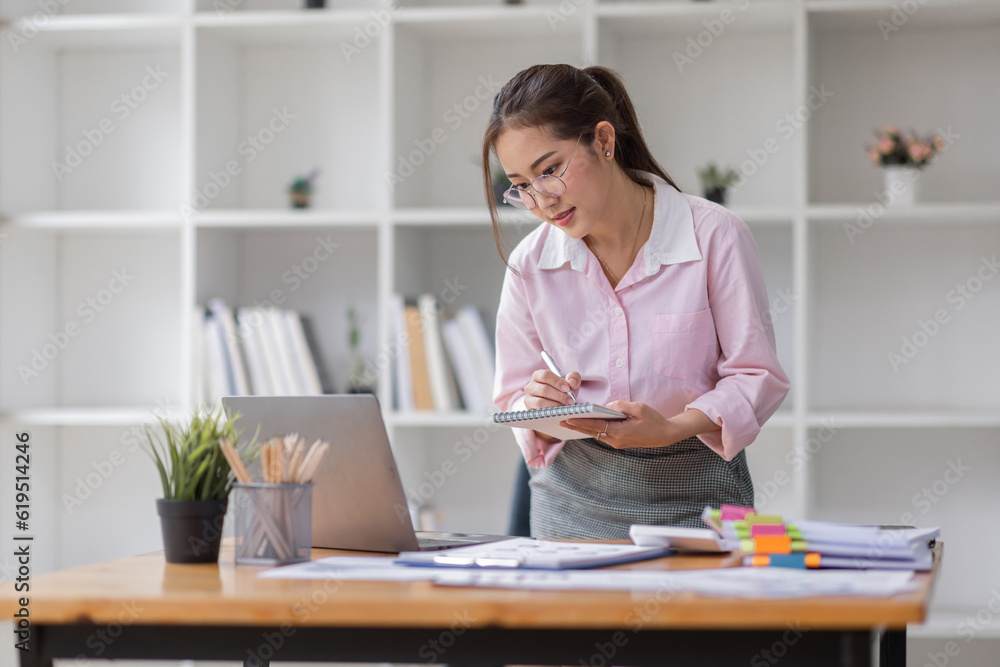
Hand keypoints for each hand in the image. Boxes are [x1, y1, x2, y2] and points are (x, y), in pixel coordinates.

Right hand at [523, 368, 581, 409]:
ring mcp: (528, 398)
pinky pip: (539, 411)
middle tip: (570, 400)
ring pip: (540, 402)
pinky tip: (558, 411)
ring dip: (555, 405)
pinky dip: (550, 411)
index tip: (567, 388)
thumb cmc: (563, 390)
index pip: (545, 375)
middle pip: (543, 389)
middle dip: (559, 396)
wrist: (559, 403)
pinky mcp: (530, 409)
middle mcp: (531, 386)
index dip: (557, 382)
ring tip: (565, 406)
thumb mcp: (570, 382)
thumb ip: (574, 378)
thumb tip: (571, 382)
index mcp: (539, 375)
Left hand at [559, 401, 695, 449]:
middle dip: (577, 426)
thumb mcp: (638, 408)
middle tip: (561, 422)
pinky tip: (587, 424)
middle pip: (593, 431)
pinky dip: (594, 429)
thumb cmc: (653, 420)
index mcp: (620, 431)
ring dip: (585, 428)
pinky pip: (603, 435)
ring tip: (570, 422)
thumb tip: (607, 406)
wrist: (665, 434)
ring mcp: (618, 443)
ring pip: (597, 434)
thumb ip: (620, 406)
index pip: (595, 426)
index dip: (580, 422)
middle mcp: (616, 440)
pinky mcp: (620, 442)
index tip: (567, 419)